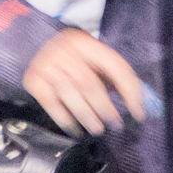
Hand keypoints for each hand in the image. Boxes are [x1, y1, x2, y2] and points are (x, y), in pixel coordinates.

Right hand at [21, 29, 147, 136]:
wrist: (44, 49)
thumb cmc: (78, 60)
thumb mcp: (99, 62)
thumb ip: (118, 79)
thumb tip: (139, 106)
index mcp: (86, 43)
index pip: (113, 66)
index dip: (129, 90)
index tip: (138, 112)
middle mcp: (64, 50)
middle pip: (88, 81)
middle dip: (104, 107)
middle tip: (115, 124)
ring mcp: (45, 63)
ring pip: (69, 92)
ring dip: (86, 115)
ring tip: (97, 129)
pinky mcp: (33, 79)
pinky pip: (50, 102)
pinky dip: (64, 118)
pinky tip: (75, 129)